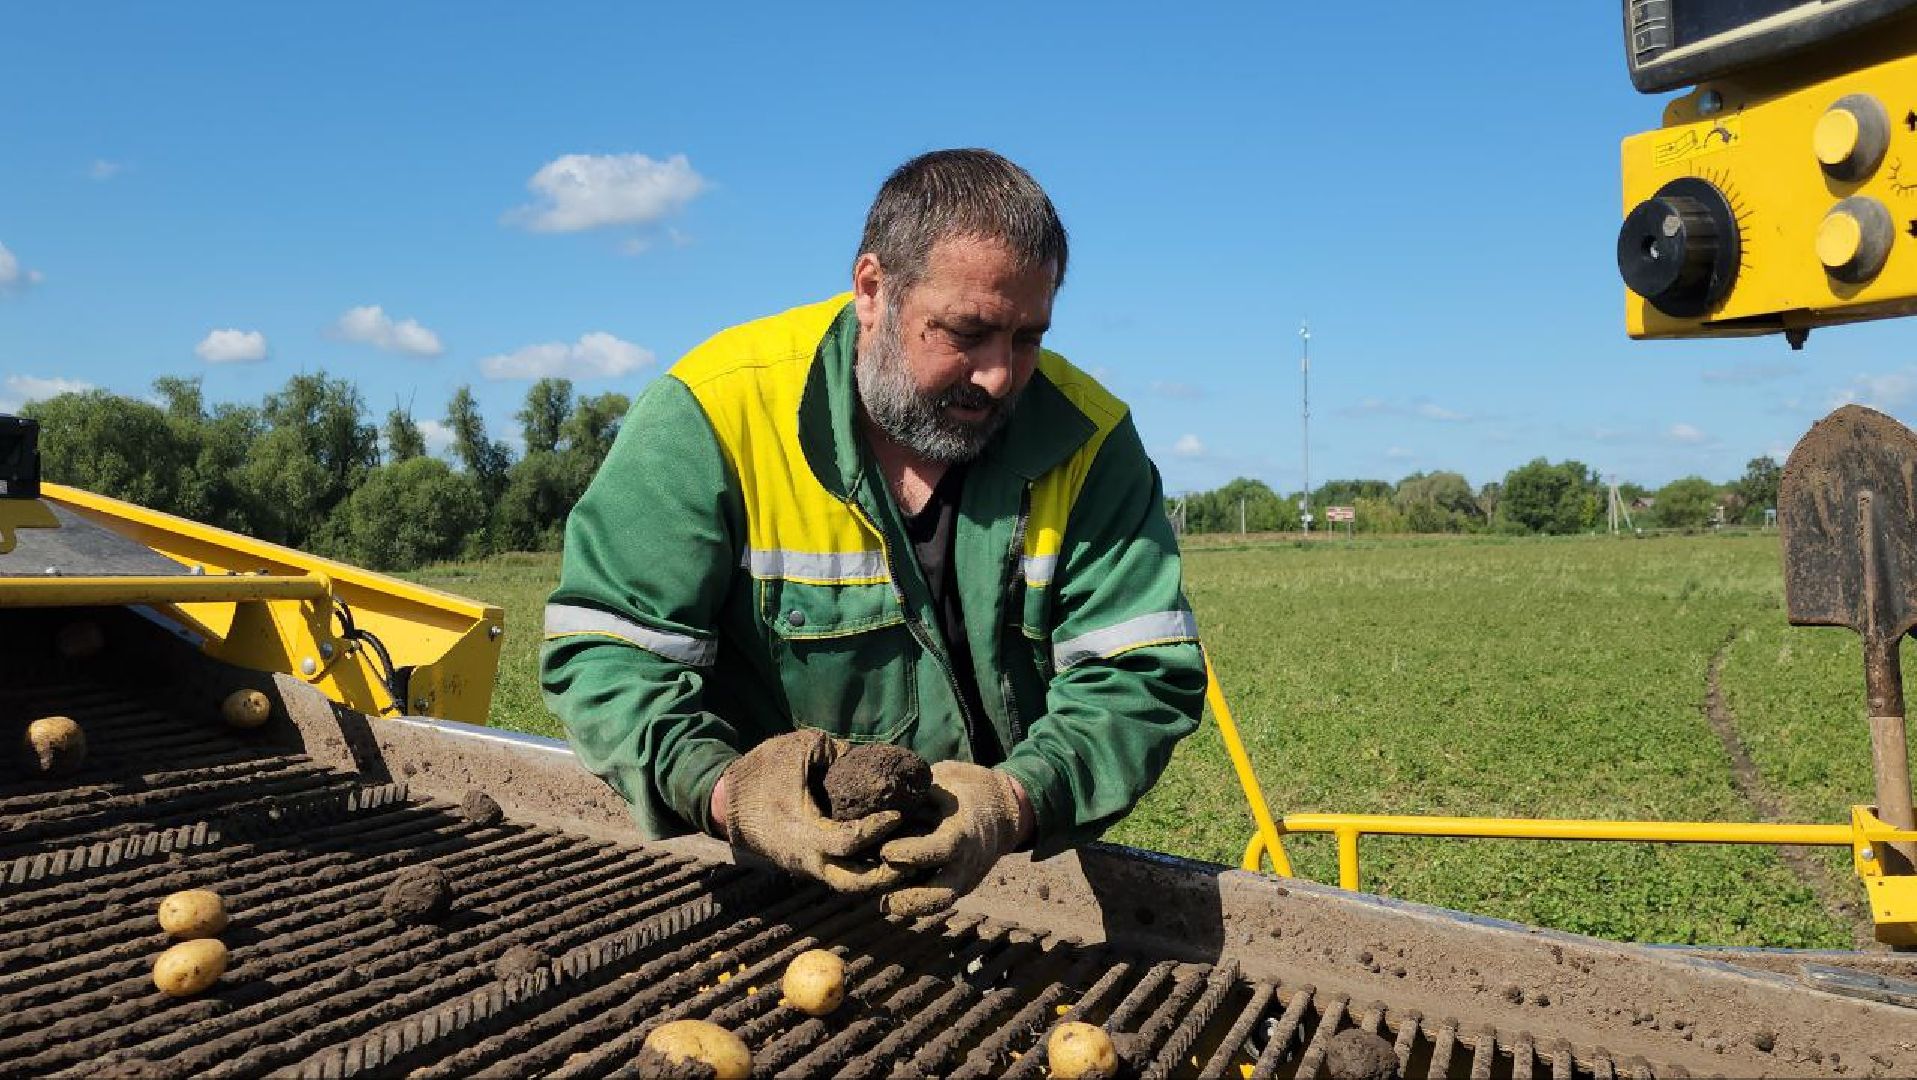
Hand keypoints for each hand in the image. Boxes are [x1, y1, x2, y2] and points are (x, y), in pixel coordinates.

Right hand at [723, 730, 904, 892]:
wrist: (726, 798)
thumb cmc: (763, 769)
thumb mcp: (800, 747)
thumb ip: (839, 753)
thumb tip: (875, 760)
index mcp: (802, 831)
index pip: (850, 842)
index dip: (878, 829)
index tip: (899, 812)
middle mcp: (805, 857)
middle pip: (854, 883)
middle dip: (886, 874)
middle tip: (913, 854)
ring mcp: (805, 866)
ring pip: (848, 884)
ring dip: (877, 875)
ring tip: (905, 856)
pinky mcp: (806, 865)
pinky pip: (838, 874)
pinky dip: (863, 868)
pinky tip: (884, 851)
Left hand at [877, 761, 1022, 916]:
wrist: (1005, 809)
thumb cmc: (967, 787)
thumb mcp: (945, 778)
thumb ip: (917, 792)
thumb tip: (880, 796)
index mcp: (964, 831)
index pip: (940, 849)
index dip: (911, 853)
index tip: (885, 850)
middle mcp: (966, 861)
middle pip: (940, 895)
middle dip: (908, 900)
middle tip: (880, 897)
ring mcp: (965, 877)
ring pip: (937, 904)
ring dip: (908, 906)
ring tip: (882, 901)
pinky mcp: (959, 885)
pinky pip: (937, 900)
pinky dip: (915, 902)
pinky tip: (891, 896)